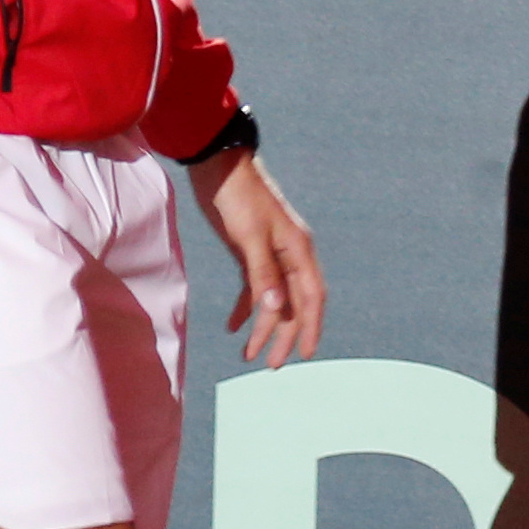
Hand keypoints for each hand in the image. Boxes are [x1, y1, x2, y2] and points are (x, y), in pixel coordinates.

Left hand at [198, 149, 324, 366]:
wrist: (216, 164)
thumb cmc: (236, 197)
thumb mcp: (248, 236)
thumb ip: (262, 272)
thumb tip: (275, 308)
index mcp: (298, 250)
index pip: (311, 297)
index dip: (310, 327)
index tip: (305, 355)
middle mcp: (290, 254)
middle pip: (293, 303)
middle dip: (282, 335)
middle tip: (269, 365)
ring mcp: (271, 253)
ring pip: (273, 299)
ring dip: (262, 326)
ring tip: (248, 355)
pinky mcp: (251, 250)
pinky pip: (255, 287)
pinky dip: (246, 307)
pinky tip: (233, 327)